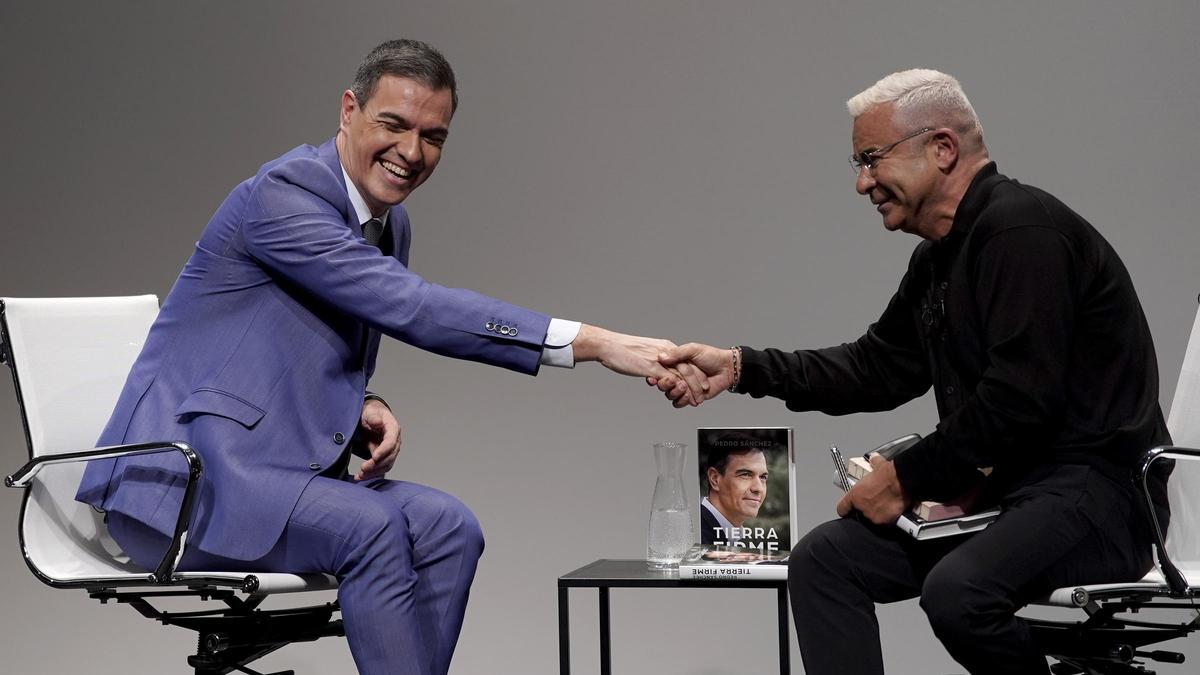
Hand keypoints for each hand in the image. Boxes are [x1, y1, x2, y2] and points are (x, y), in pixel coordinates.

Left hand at [354, 398, 401, 480]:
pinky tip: (361, 476)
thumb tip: (378, 423)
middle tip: (363, 468)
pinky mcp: (383, 456)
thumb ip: (374, 417)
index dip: (384, 451)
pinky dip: (371, 473)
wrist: (369, 416)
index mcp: (393, 428)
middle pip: (390, 456)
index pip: (391, 442)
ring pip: (386, 464)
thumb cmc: (370, 412)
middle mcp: (394, 440)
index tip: (374, 458)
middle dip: (377, 465)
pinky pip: (380, 467)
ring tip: (360, 475)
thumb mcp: (370, 411)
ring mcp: (390, 449)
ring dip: (374, 472)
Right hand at [572, 324, 707, 404]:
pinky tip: (682, 396)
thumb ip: (653, 361)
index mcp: (664, 347)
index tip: (699, 384)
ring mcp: (659, 360)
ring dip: (690, 389)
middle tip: (701, 396)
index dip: (694, 374)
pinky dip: (678, 388)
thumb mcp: (643, 354)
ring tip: (694, 400)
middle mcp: (665, 352)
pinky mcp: (652, 367)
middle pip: (688, 368)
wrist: (608, 345)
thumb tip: (657, 371)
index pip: (685, 361)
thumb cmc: (621, 350)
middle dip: (697, 384)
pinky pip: (670, 379)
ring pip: (682, 375)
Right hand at [650, 342, 735, 407]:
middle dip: (666, 385)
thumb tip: (661, 357)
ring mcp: (683, 387)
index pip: (659, 372)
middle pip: (663, 385)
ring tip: (685, 388)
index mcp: (675, 364)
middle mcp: (677, 376)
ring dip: (676, 393)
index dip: (654, 376)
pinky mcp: (690, 396)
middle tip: (675, 382)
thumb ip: (677, 353)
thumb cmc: (711, 356)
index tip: (652, 379)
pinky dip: (683, 401)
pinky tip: (689, 396)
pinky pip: (679, 403)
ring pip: (670, 395)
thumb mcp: (693, 349)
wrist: (726, 369)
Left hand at [835, 454, 910, 524]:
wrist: (901, 480)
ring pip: (872, 518)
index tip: (847, 509)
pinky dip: (888, 517)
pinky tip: (892, 509)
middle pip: (860, 513)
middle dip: (866, 508)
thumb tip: (874, 458)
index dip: (845, 509)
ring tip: (885, 504)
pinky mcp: (885, 521)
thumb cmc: (889, 473)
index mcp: (855, 496)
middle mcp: (862, 507)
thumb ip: (873, 463)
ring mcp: (873, 516)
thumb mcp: (877, 465)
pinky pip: (885, 522)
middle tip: (875, 501)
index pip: (842, 508)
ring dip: (877, 513)